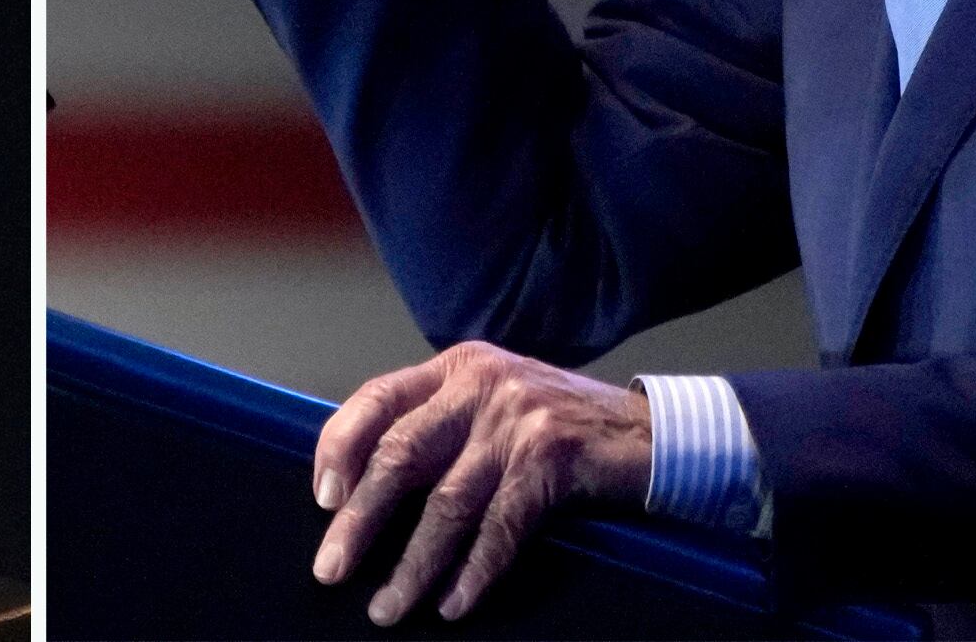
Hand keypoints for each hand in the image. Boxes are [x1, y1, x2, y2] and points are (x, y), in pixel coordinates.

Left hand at [311, 340, 652, 626]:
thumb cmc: (564, 428)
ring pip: (447, 502)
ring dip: (412, 565)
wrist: (653, 433)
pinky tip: (454, 605)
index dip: (340, 448)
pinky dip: (474, 572)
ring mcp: (518, 419)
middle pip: (400, 455)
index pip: (377, 399)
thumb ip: (442, 425)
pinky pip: (500, 527)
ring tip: (388, 608)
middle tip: (331, 569)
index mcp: (458, 367)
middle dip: (360, 520)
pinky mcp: (554, 458)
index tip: (322, 500)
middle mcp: (482, 384)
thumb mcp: (497, 403)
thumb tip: (366, 487)